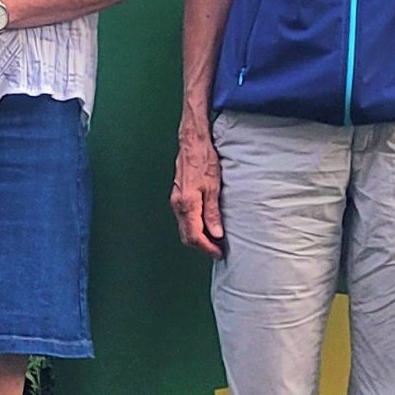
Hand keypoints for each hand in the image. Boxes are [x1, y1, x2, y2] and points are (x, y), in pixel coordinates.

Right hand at [171, 126, 226, 256]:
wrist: (192, 141)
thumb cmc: (203, 159)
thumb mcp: (213, 186)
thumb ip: (213, 212)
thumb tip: (216, 233)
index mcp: (187, 204)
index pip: (194, 236)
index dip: (206, 248)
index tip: (218, 252)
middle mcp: (178, 204)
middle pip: (186, 235)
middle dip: (202, 246)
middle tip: (218, 250)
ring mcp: (176, 200)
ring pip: (185, 228)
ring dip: (198, 237)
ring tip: (215, 240)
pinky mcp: (179, 196)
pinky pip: (185, 218)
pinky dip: (195, 227)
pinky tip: (206, 225)